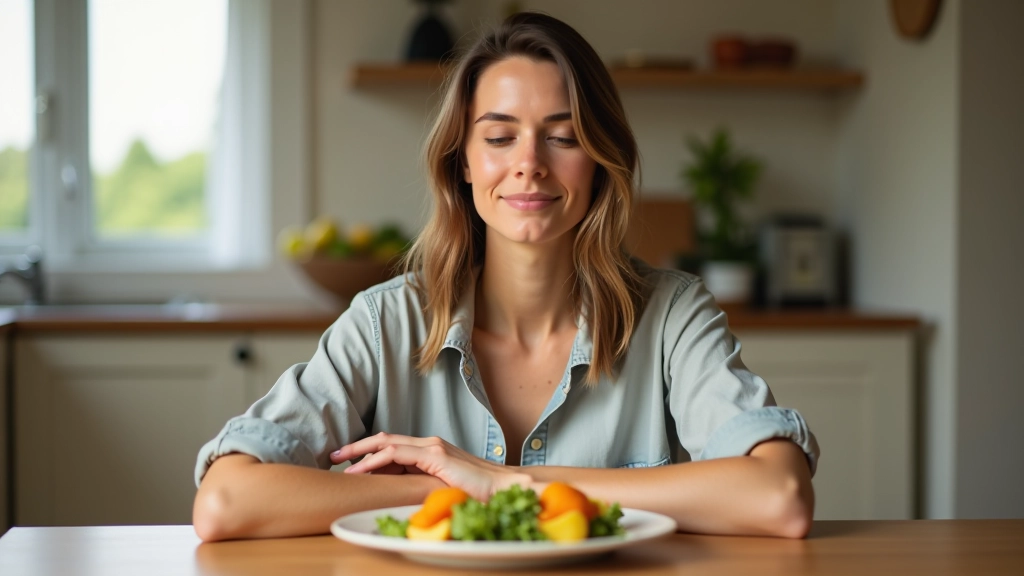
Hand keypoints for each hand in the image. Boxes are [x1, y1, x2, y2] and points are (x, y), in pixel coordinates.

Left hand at [330, 433, 531, 500]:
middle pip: (384, 438)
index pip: (392, 444)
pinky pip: (398, 454)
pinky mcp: (436, 456)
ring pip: (387, 443)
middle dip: (356, 446)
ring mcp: (432, 448)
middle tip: (333, 455)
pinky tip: (360, 469)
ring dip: (360, 452)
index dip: (367, 450)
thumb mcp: (441, 486)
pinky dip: (376, 460)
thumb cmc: (476, 492)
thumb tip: (396, 491)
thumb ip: (420, 483)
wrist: (503, 488)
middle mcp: (429, 443)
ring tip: (339, 462)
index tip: (346, 460)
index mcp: (430, 450)